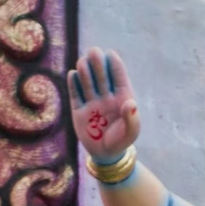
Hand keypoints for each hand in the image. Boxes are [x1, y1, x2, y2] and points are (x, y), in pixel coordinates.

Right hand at [69, 48, 139, 164]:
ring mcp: (92, 101)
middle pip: (101, 76)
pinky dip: (74, 85)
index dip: (115, 65)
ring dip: (85, 71)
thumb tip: (131, 102)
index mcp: (122, 97)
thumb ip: (132, 118)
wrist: (105, 153)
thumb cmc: (122, 140)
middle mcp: (106, 96)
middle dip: (98, 63)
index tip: (111, 54)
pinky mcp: (78, 109)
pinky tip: (73, 75)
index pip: (118, 78)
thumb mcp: (131, 132)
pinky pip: (76, 94)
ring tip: (82, 62)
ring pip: (87, 82)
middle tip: (94, 52)